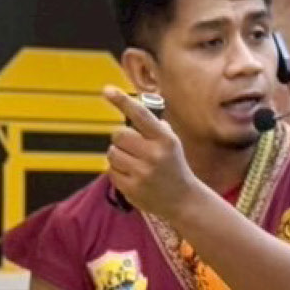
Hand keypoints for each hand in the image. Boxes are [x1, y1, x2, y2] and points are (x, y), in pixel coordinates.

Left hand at [102, 86, 198, 219]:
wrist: (182, 200)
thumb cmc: (172, 164)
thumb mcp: (171, 142)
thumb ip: (153, 126)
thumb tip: (130, 106)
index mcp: (165, 139)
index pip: (140, 114)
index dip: (122, 100)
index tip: (107, 90)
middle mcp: (154, 154)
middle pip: (118, 135)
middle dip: (120, 138)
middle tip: (131, 146)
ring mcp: (142, 173)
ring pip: (112, 153)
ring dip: (118, 155)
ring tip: (133, 163)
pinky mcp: (132, 188)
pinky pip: (111, 171)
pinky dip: (117, 171)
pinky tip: (132, 176)